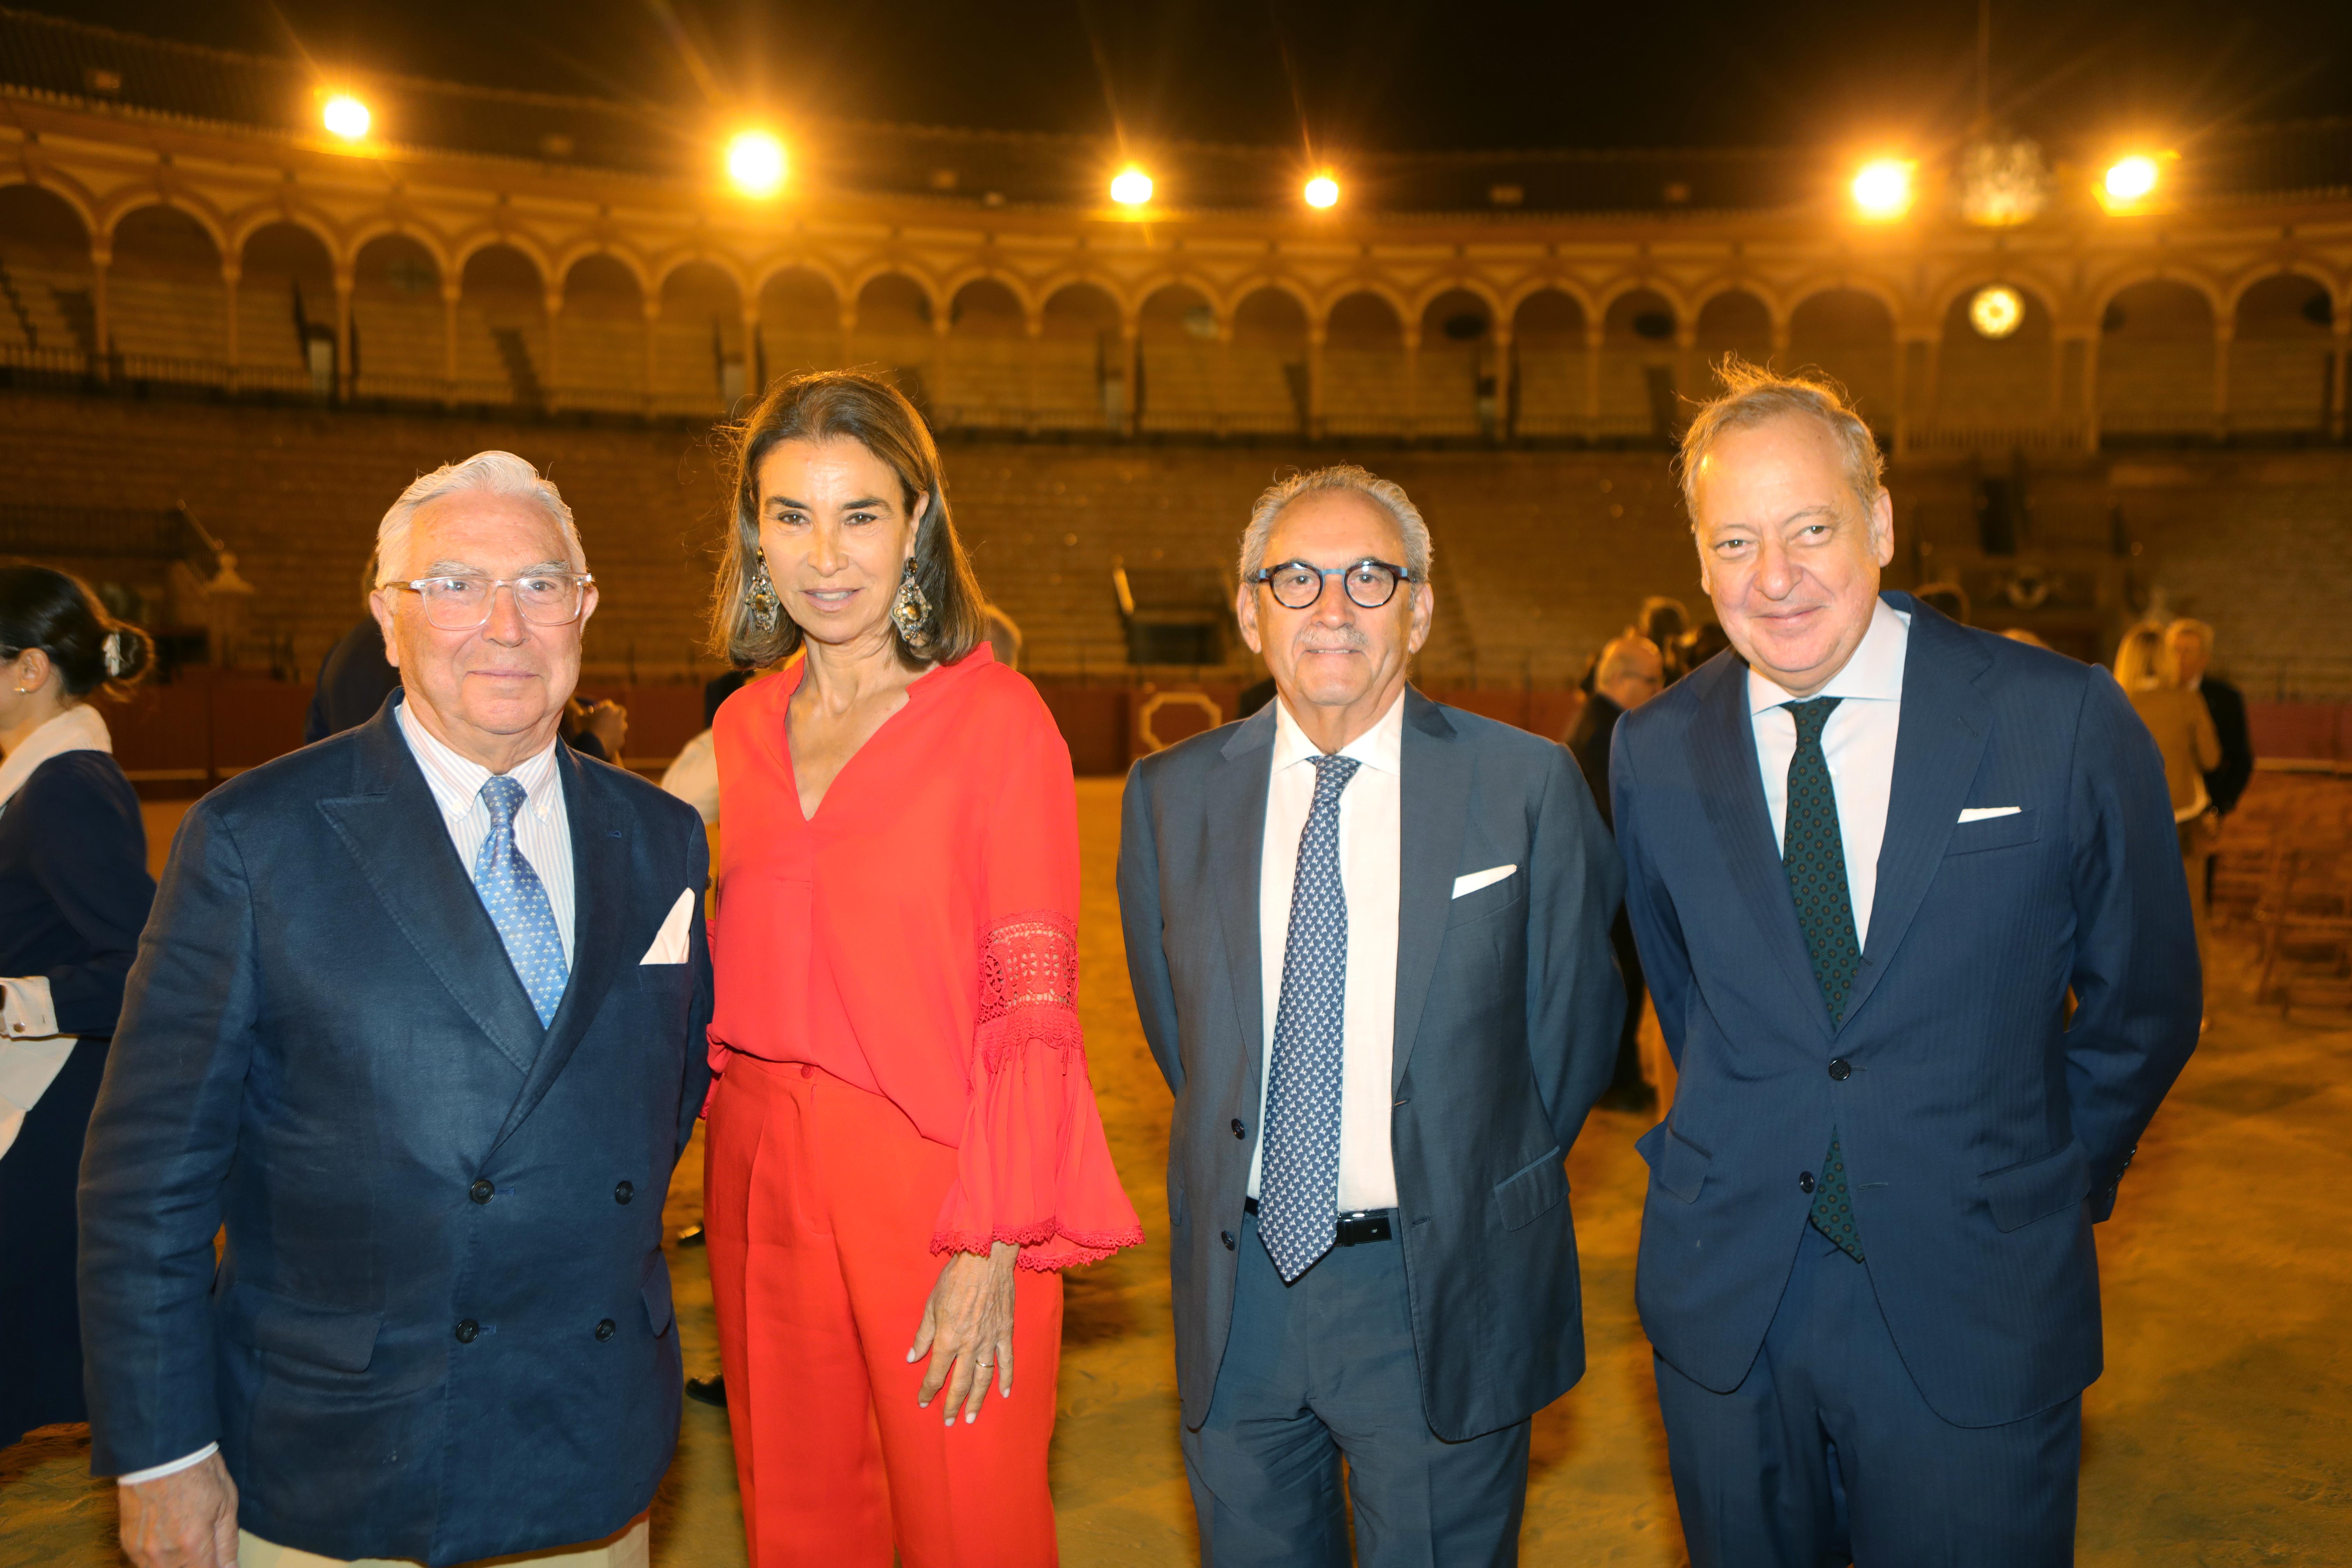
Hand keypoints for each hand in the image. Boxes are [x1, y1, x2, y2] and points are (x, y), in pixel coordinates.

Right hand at [119, 1451, 238, 1567]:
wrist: (160, 1452)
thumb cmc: (198, 1473)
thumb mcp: (226, 1504)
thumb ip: (227, 1544)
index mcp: (192, 1545)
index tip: (219, 1563)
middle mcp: (163, 1555)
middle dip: (197, 1565)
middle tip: (204, 1550)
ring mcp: (141, 1551)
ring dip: (178, 1565)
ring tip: (187, 1541)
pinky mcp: (128, 1544)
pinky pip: (144, 1564)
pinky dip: (159, 1560)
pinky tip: (169, 1541)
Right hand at [583, 699, 627, 755]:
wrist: (592, 746)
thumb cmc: (584, 728)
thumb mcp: (579, 718)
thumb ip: (582, 713)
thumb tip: (580, 713)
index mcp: (609, 709)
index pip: (608, 703)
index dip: (602, 706)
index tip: (597, 710)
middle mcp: (618, 717)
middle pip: (621, 711)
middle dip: (615, 713)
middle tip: (607, 717)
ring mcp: (621, 729)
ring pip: (622, 725)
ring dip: (616, 726)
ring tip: (606, 730)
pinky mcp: (621, 740)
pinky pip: (618, 737)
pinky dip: (614, 738)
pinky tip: (606, 741)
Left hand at [907, 1240, 1016, 1425]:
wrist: (985, 1260)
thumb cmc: (954, 1279)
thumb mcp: (931, 1306)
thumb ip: (923, 1335)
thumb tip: (912, 1357)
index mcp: (947, 1339)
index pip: (936, 1374)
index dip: (928, 1390)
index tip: (922, 1401)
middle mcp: (968, 1345)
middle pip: (960, 1383)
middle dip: (951, 1404)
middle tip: (948, 1422)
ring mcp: (989, 1341)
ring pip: (983, 1378)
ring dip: (977, 1400)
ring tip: (971, 1417)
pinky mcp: (1005, 1333)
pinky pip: (1007, 1361)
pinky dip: (1006, 1378)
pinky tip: (1004, 1393)